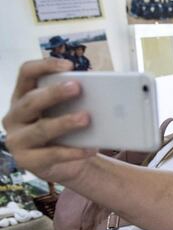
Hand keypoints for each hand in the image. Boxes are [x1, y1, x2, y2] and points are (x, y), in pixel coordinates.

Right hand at [2, 59, 94, 181]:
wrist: (68, 164)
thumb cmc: (67, 131)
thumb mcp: (67, 111)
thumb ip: (74, 100)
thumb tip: (101, 90)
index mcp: (22, 97)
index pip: (26, 73)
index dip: (44, 66)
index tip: (69, 65)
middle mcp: (14, 116)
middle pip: (31, 101)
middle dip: (54, 93)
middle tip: (77, 88)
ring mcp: (17, 140)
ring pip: (40, 129)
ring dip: (64, 122)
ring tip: (86, 118)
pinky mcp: (26, 160)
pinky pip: (51, 155)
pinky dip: (73, 151)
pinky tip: (90, 148)